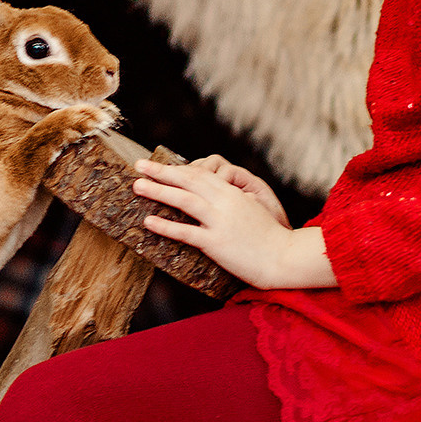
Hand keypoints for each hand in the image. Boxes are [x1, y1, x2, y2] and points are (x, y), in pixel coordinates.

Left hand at [134, 159, 333, 290]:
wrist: (284, 257)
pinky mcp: (217, 243)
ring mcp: (220, 222)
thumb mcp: (249, 209)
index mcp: (232, 192)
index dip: (176, 167)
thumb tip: (209, 195)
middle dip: (161, 171)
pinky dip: (166, 226)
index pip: (199, 173)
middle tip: (138, 165)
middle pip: (188, 181)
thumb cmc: (267, 236)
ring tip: (137, 186)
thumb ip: (230, 200)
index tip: (157, 164)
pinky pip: (186, 232)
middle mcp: (225, 203)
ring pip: (184, 200)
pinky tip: (148, 221)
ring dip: (159, 191)